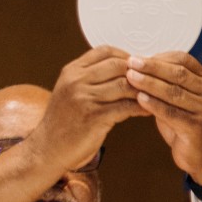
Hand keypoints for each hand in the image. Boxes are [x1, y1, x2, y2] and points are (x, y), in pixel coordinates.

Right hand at [26, 46, 147, 173]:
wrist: (47, 150)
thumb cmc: (63, 123)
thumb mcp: (70, 92)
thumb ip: (90, 78)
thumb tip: (122, 68)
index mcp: (71, 71)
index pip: (105, 51)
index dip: (126, 56)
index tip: (139, 66)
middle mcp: (76, 81)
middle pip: (118, 65)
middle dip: (139, 72)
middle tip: (153, 80)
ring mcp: (84, 98)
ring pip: (124, 85)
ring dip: (143, 90)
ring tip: (155, 95)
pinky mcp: (93, 117)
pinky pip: (125, 107)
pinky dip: (141, 108)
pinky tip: (148, 111)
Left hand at [126, 52, 201, 180]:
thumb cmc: (186, 123)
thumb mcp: (177, 97)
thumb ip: (164, 82)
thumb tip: (137, 65)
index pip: (182, 60)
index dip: (158, 58)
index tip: (137, 58)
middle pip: (177, 73)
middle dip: (151, 67)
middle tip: (130, 63)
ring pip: (174, 92)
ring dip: (150, 84)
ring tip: (131, 78)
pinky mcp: (197, 127)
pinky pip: (172, 113)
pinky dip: (155, 105)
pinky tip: (140, 99)